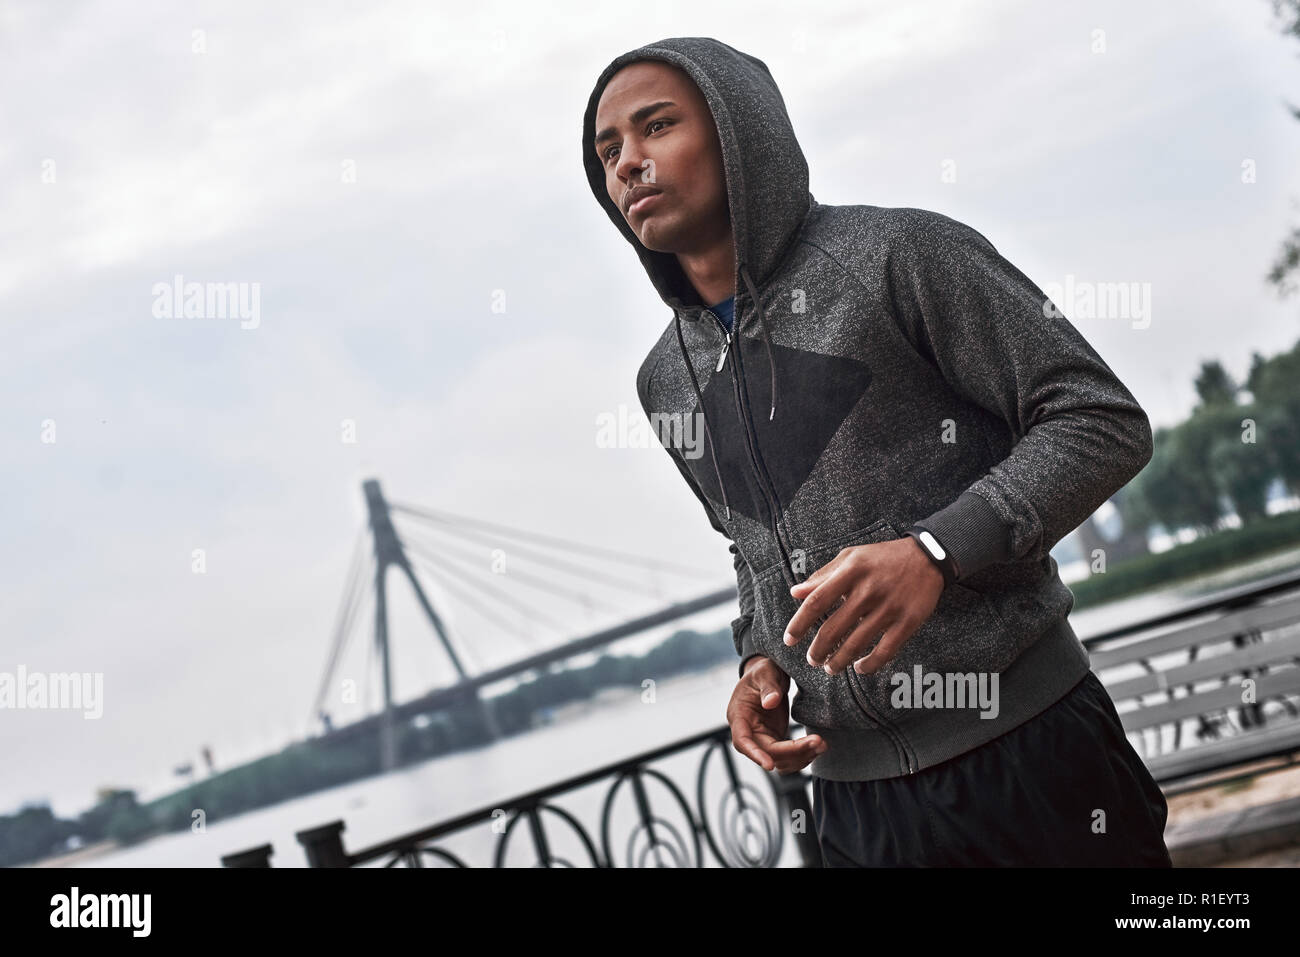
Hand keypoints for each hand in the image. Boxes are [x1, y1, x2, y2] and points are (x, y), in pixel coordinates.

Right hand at [727, 656, 826, 773]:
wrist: (769, 674)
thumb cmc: (763, 671)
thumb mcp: (765, 672)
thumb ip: (768, 686)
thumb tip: (770, 702)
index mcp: (739, 715)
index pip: (742, 740)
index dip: (754, 754)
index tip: (769, 765)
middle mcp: (749, 731)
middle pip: (767, 752)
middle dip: (793, 751)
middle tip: (818, 742)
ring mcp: (762, 737)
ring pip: (778, 759)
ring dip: (800, 757)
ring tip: (822, 745)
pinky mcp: (775, 739)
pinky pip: (787, 756)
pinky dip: (801, 755)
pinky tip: (816, 746)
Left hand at [783, 536, 945, 676]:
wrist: (928, 556)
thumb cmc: (882, 558)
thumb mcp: (851, 557)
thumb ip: (822, 576)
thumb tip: (795, 593)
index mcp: (850, 571)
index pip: (816, 602)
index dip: (799, 624)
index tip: (789, 640)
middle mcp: (868, 590)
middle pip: (833, 629)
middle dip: (818, 650)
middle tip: (812, 660)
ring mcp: (889, 607)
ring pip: (856, 644)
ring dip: (839, 661)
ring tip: (830, 668)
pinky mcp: (908, 621)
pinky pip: (885, 651)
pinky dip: (870, 664)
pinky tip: (860, 668)